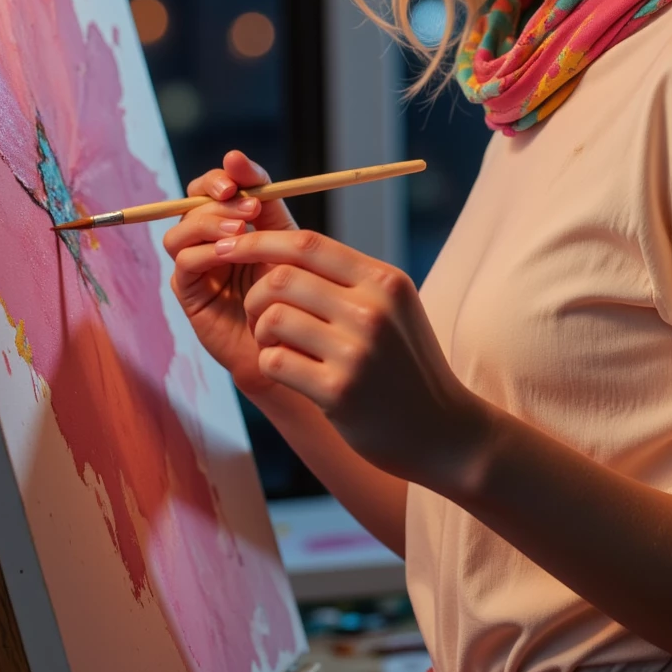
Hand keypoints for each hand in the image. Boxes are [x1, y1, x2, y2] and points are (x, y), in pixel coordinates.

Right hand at [163, 149, 297, 395]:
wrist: (293, 333)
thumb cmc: (290, 283)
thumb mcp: (282, 231)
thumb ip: (263, 195)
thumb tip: (235, 155)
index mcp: (228, 219)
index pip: (209, 186)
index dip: (218, 177)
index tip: (237, 175)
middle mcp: (206, 238)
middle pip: (189, 204)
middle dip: (215, 199)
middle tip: (248, 206)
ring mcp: (195, 265)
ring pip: (179, 233)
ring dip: (207, 224)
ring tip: (240, 230)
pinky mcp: (189, 291)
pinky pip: (184, 263)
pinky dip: (204, 253)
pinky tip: (228, 254)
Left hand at [212, 226, 485, 485]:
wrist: (441, 430)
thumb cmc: (406, 364)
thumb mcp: (393, 308)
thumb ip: (348, 278)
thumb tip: (279, 246)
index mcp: (384, 281)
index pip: (308, 243)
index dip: (259, 242)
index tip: (230, 247)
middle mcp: (373, 310)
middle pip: (281, 278)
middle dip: (255, 295)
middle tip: (259, 316)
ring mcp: (357, 351)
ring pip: (273, 318)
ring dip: (261, 332)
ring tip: (277, 345)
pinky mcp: (339, 392)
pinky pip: (274, 361)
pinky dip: (270, 363)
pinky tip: (289, 371)